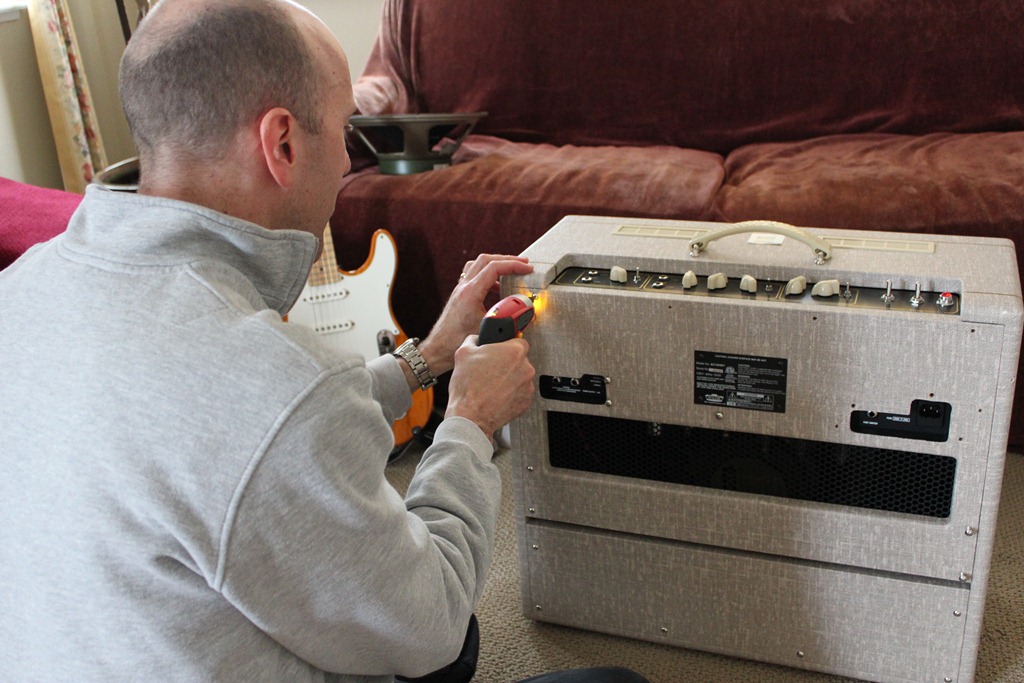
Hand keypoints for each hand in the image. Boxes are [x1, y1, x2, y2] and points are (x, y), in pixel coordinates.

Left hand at [418, 254, 532, 376]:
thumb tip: (524, 312)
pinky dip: (488, 276)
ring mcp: (460, 290)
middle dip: (507, 259)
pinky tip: (497, 288)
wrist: (437, 350)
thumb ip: (507, 318)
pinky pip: (474, 276)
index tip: (527, 268)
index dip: (514, 265)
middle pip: (486, 260)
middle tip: (522, 263)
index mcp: (470, 292)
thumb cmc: (455, 342)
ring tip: (510, 271)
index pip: (494, 267)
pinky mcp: (459, 296)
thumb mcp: (488, 329)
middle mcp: (463, 287)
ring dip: (495, 265)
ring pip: (478, 265)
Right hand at [445, 336, 535, 437]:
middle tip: (491, 368)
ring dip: (509, 378)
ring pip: (520, 376)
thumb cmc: (468, 387)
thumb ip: (473, 340)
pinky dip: (511, 393)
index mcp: (514, 351)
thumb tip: (476, 339)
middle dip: (507, 363)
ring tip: (491, 384)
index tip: (500, 350)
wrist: (471, 416)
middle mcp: (526, 367)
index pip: (519, 340)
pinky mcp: (526, 402)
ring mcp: (527, 386)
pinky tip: (496, 394)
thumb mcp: (463, 353)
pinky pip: (520, 392)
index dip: (507, 345)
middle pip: (520, 360)